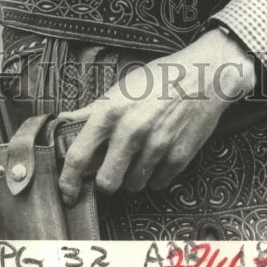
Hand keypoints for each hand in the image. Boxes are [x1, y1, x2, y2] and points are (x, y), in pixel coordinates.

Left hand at [56, 29, 255, 205]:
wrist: (203, 75)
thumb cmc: (160, 78)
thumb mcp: (121, 88)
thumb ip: (91, 109)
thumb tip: (63, 120)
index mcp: (110, 111)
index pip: (78, 157)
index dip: (69, 181)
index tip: (68, 192)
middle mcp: (130, 131)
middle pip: (106, 182)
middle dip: (107, 180)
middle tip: (113, 168)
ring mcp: (156, 146)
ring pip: (133, 185)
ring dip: (133, 176)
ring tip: (140, 154)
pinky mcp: (178, 157)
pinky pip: (158, 183)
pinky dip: (155, 175)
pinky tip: (158, 155)